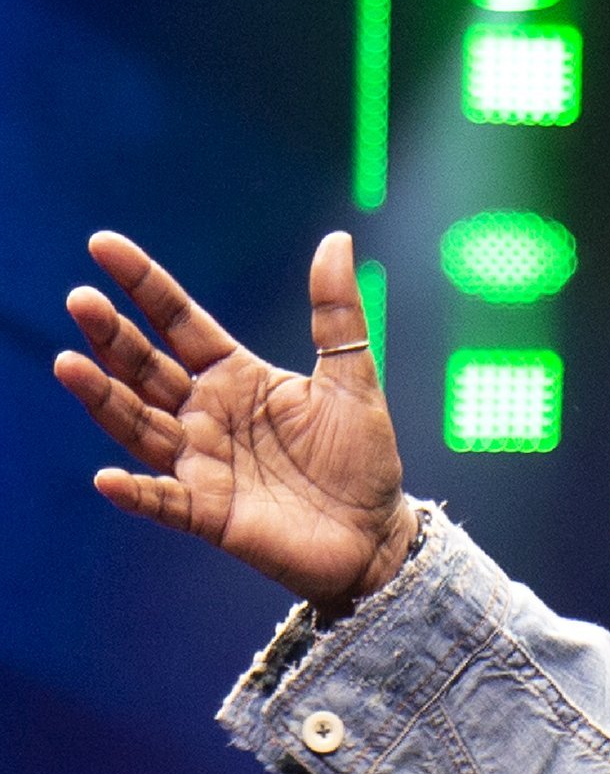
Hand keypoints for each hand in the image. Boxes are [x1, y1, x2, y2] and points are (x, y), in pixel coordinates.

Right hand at [53, 230, 418, 612]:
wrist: (377, 535)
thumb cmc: (361, 458)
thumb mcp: (352, 378)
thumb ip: (337, 314)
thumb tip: (336, 239)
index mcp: (236, 376)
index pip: (179, 322)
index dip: (144, 285)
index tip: (103, 245)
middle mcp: (206, 414)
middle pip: (146, 368)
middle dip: (112, 336)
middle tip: (81, 300)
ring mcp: (202, 464)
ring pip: (140, 425)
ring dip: (104, 399)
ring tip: (69, 365)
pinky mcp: (209, 513)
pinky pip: (164, 501)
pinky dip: (136, 492)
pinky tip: (106, 478)